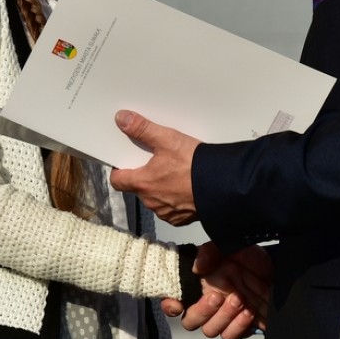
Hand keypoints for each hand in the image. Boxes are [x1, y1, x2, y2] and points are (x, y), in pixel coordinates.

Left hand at [110, 110, 198, 225]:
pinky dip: (175, 199)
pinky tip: (186, 188)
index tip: (126, 163)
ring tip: (176, 174)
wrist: (221, 184)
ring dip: (161, 189)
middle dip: (145, 177)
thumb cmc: (194, 164)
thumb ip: (142, 129)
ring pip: (155, 199)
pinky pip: (170, 210)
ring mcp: (165, 212)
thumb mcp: (167, 139)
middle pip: (138, 188)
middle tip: (159, 162)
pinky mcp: (180, 219)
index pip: (118, 181)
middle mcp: (151, 201)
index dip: (120, 171)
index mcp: (143, 183)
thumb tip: (122, 119)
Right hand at [163, 242, 272, 338]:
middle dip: (202, 311)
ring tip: (240, 300)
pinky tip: (248, 312)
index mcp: (197, 284)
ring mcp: (222, 317)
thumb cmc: (246, 257)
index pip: (173, 300)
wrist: (275, 269)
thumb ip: (210, 252)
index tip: (177, 304)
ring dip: (223, 318)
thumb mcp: (228, 245)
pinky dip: (238, 326)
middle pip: (191, 321)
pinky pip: (232, 335)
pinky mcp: (240, 326)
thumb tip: (197, 267)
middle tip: (217, 296)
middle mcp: (206, 303)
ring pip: (211, 330)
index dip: (170, 305)